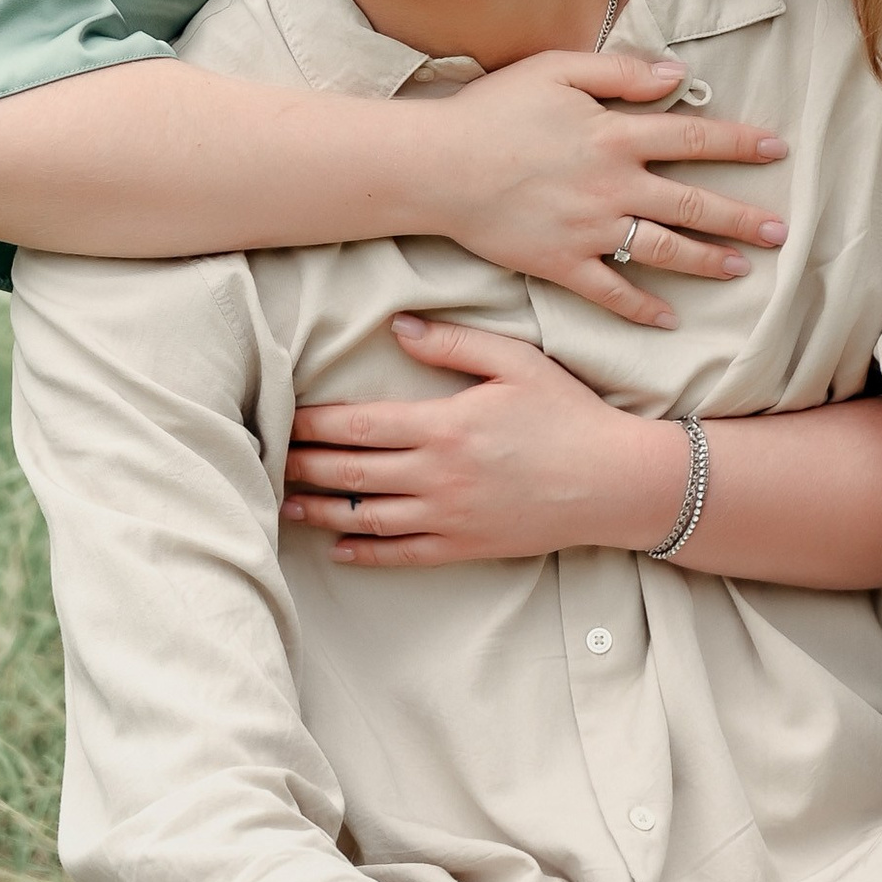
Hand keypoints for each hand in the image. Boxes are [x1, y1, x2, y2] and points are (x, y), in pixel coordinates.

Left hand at [284, 317, 688, 564]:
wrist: (613, 482)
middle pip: (351, 472)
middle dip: (303, 465)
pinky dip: (364, 551)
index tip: (284, 417)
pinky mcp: (465, 546)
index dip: (313, 423)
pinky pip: (402, 554)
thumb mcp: (516, 361)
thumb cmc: (567, 414)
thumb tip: (399, 328)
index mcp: (444, 425)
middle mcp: (438, 476)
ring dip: (320, 510)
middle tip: (267, 460)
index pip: (358, 425)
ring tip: (285, 503)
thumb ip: (454, 343)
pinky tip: (338, 546)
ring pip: (366, 517)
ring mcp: (449, 517)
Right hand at [420, 50, 787, 329]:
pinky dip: (641, 309)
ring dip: (706, 262)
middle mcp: (612, 187)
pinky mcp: (561, 264)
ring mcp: (589, 231)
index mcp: (615, 137)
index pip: (694, 140)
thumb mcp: (558, 69)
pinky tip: (668, 319)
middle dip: (741, 219)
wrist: (437, 167)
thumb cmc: (493, 109)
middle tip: (782, 231)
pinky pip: (610, 292)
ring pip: (662, 252)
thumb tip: (678, 77)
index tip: (777, 151)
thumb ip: (621, 73)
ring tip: (740, 269)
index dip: (739, 144)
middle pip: (692, 205)